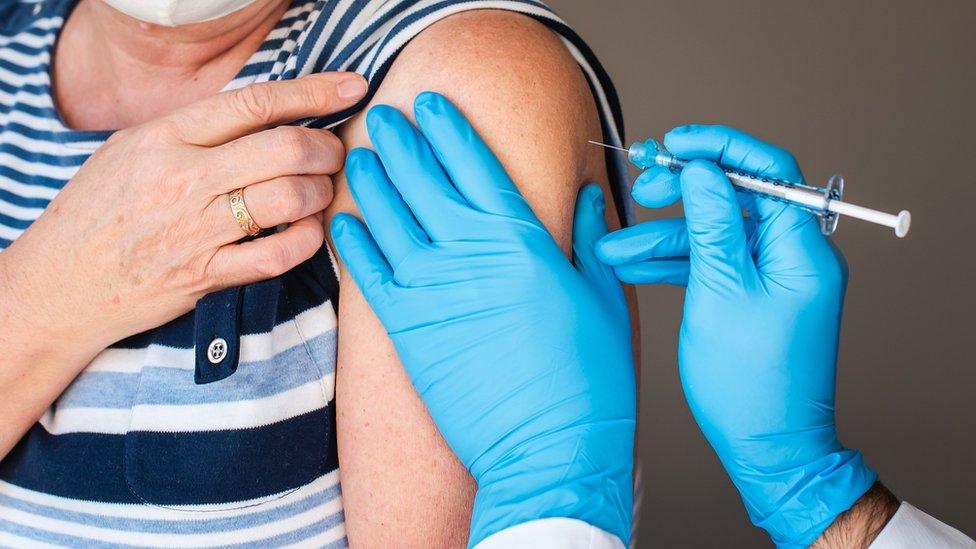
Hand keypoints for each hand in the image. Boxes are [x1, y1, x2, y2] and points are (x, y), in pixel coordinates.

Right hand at [1, 72, 366, 357]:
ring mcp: (196, 230)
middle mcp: (183, 179)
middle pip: (286, 148)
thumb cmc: (101, 209)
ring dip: (321, 192)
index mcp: (166, 137)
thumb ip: (197, 129)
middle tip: (334, 154)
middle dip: (327, 148)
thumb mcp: (135, 148)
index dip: (314, 92)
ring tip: (320, 191)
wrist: (61, 282)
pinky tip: (308, 230)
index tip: (352, 88)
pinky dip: (307, 239)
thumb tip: (269, 112)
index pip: (255, 103)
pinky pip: (278, 255)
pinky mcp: (206, 276)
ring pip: (289, 198)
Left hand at [331, 92, 634, 546]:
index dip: (450, 130)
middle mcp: (472, 255)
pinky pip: (369, 275)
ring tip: (356, 156)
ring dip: (370, 183)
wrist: (550, 451)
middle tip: (382, 118)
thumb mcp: (605, 300)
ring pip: (389, 220)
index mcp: (524, 242)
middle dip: (401, 143)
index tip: (431, 103)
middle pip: (425, 182)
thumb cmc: (589, 382)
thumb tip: (587, 194)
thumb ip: (590, 241)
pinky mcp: (408, 331)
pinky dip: (353, 244)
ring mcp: (434, 291)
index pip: (477, 166)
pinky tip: (341, 220)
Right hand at [596, 126, 875, 547]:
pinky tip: (632, 265)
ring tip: (615, 246)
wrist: (768, 445)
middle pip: (736, 197)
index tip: (675, 143)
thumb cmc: (751, 380)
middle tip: (642, 187)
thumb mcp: (720, 290)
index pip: (768, 170)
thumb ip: (712, 222)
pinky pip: (712, 264)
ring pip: (714, 234)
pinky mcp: (752, 296)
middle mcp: (793, 254)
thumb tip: (704, 169)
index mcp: (801, 246)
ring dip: (664, 237)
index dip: (719, 147)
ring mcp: (772, 276)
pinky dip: (674, 264)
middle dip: (684, 190)